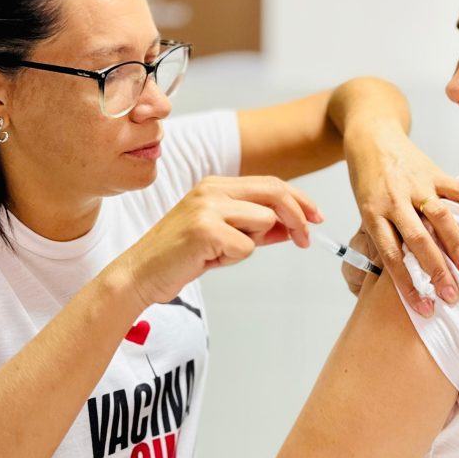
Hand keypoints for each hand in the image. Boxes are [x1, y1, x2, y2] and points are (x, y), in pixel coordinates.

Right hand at [112, 176, 322, 306]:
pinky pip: (246, 246)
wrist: (141, 273)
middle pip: (275, 193)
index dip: (300, 200)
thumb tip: (292, 227)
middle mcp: (212, 189)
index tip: (317, 217)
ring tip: (222, 253)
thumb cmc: (181, 256)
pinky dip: (234, 259)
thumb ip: (257, 228)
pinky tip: (209, 260)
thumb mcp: (225, 237)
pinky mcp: (205, 229)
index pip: (271, 184)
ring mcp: (207, 207)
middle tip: (306, 240)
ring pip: (264, 221)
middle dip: (298, 217)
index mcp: (216, 185)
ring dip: (252, 244)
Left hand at [345, 121, 458, 316]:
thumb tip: (405, 275)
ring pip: (440, 218)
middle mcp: (395, 200)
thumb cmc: (368, 182)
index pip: (391, 256)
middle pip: (418, 241)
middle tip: (453, 296)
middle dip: (437, 271)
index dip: (407, 285)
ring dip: (457, 245)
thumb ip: (386, 236)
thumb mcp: (367, 210)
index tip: (423, 308)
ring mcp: (416, 185)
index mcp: (373, 214)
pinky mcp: (435, 171)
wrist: (370, 137)